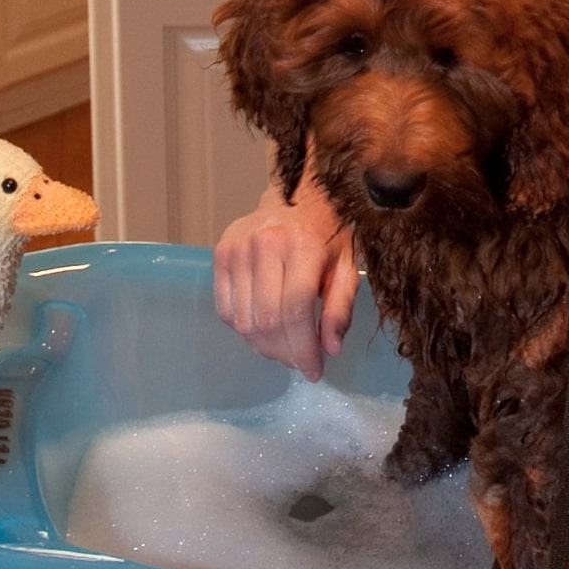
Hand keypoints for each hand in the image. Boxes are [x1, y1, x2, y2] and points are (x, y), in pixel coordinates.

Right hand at [213, 179, 357, 381]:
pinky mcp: (220, 253)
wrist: (300, 196)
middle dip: (285, 353)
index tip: (314, 372)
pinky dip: (243, 330)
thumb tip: (330, 349)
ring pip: (244, 321)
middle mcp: (266, 245)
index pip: (296, 312)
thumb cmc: (329, 235)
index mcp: (303, 247)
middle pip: (268, 321)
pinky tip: (263, 330)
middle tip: (300, 362)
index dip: (304, 350)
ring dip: (265, 347)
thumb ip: (341, 310)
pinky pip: (225, 309)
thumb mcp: (348, 269)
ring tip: (284, 349)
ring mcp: (238, 248)